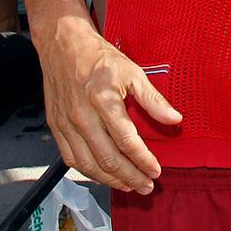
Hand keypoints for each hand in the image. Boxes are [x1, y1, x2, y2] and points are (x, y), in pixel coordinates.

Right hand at [39, 21, 182, 192]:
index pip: (127, 141)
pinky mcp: (55, 127)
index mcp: (103, 99)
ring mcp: (66, 123)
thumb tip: (175, 120)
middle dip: (131, 177)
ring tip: (129, 186)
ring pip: (89, 164)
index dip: (143, 160)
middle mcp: (82, 115)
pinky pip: (71, 159)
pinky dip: (88, 172)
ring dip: (111, 180)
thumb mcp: (132, 71)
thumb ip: (153, 99)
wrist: (63, 45)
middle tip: (147, 186)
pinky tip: (103, 175)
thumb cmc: (99, 58)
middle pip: (108, 158)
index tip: (156, 172)